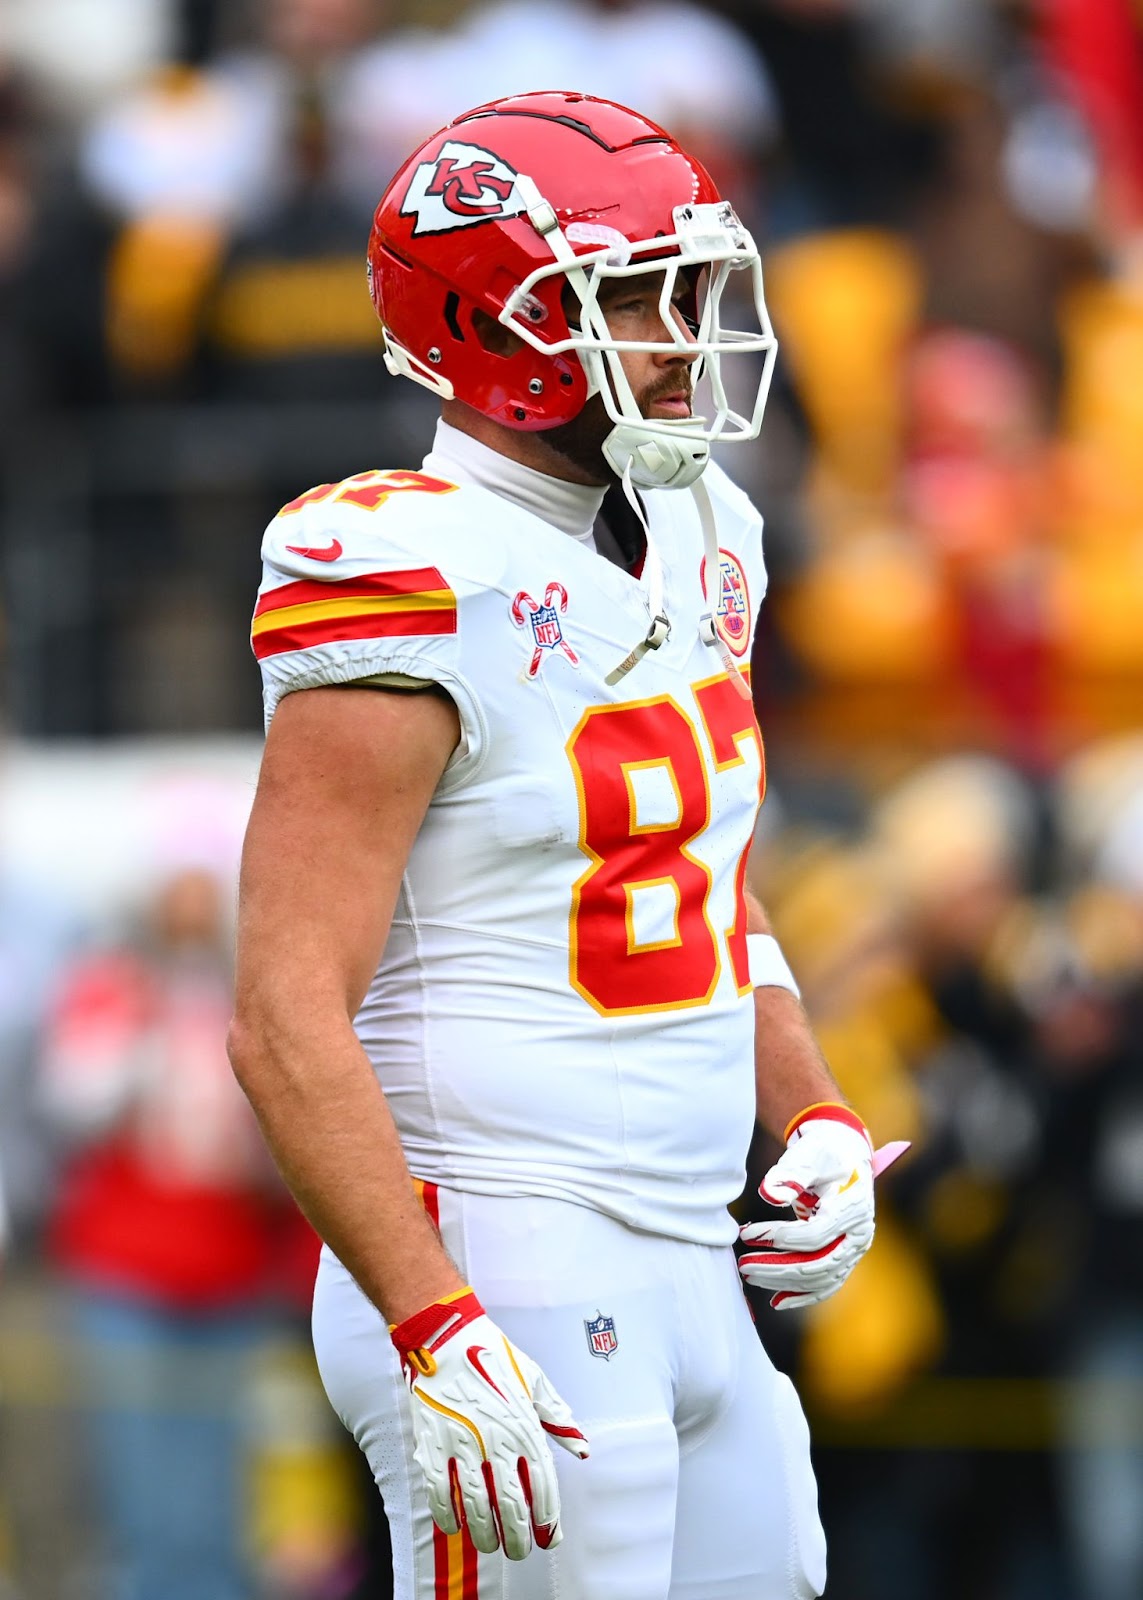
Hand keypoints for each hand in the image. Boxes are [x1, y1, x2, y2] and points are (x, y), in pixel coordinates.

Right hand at [390, 1286, 588, 1557]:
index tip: (548, 1537)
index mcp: (524, 1425)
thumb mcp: (535, 1380)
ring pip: (476, 1505)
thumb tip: (583, 1448)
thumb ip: (558, 1417)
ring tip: (490, 1545)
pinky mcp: (433, 1443)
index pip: (541, 1484)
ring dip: (484, 1532)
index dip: (547, 1517)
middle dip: (517, 1536)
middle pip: (510, 1504)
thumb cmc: (493, 1355)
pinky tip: (455, 1526)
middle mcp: (496, 1439)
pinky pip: (439, 1491)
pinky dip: (447, 1515)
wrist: (446, 1336)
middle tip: (518, 1551)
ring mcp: (462, 1443)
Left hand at [738, 1103, 874, 1311]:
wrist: (843, 1155)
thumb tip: (768, 1194)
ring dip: (783, 1282)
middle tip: (743, 1264)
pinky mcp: (846, 1257)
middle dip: (777, 1267)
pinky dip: (803, 1295)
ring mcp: (855, 1249)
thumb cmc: (822, 1152)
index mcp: (853, 1206)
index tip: (747, 1233)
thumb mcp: (807, 1154)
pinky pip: (827, 1284)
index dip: (779, 1238)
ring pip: (820, 1278)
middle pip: (818, 1264)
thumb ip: (789, 1174)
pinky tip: (776, 1300)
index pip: (815, 1235)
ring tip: (749, 1274)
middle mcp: (860, 1233)